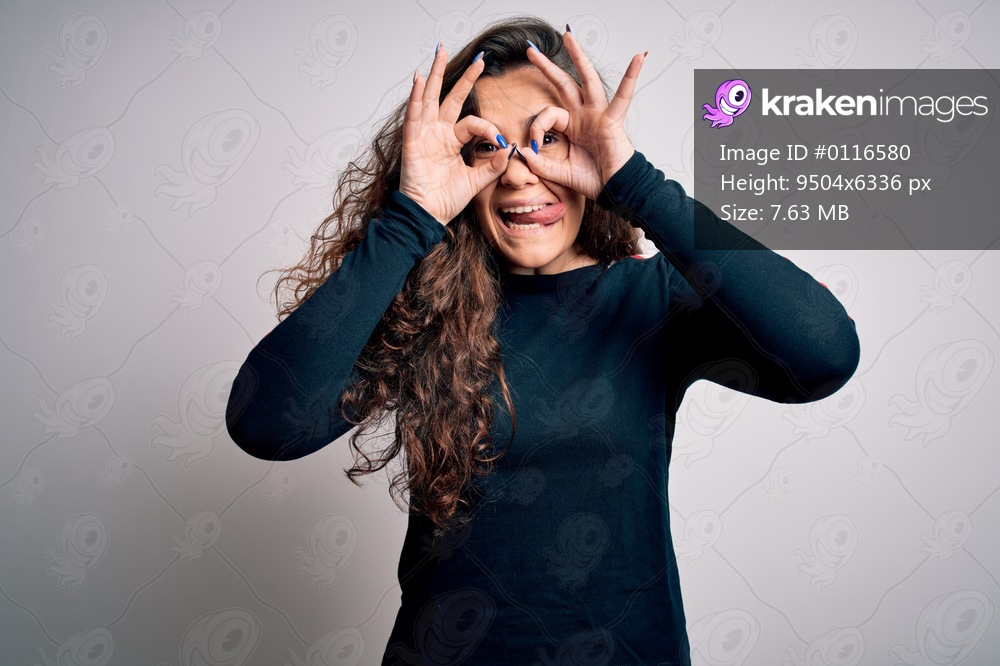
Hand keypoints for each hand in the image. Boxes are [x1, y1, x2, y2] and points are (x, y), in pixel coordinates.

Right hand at [399, 46, 511, 224]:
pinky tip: (420, 79)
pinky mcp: (412, 143)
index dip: (488, 128)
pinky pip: (414, 117)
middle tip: (478, 58)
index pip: (473, 122)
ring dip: (435, 75)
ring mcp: (423, 136)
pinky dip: (416, 98)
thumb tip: (510, 150)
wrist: (429, 216)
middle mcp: (437, 133)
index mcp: (452, 141)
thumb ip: (493, 166)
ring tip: (439, 52)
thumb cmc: (447, 200)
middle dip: (463, 77)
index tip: (501, 141)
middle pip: (450, 98)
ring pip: (430, 99)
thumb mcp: (476, 181)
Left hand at [519, 31, 646, 199]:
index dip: (536, 128)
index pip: (548, 115)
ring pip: (587, 80)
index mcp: (572, 126)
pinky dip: (632, 76)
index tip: (532, 147)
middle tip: (532, 51)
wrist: (616, 190)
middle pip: (564, 85)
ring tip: (568, 36)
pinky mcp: (612, 120)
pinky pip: (624, 96)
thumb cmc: (595, 180)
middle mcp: (584, 116)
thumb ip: (541, 165)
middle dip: (547, 67)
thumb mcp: (561, 173)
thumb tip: (522, 153)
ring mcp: (598, 115)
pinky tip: (639, 57)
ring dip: (578, 57)